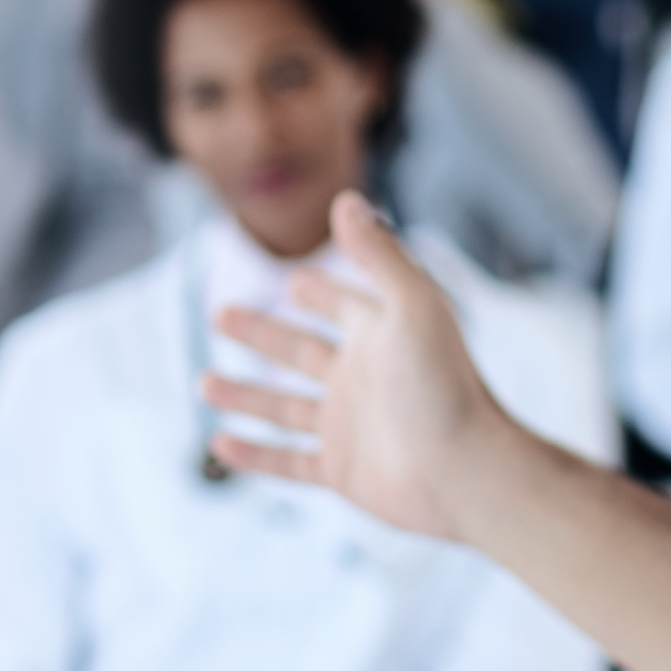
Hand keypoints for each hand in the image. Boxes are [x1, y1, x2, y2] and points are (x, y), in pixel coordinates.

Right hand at [202, 191, 515, 541]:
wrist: (466, 471)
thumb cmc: (446, 384)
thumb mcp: (411, 304)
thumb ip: (378, 253)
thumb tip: (346, 199)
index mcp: (381, 336)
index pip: (343, 305)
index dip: (320, 292)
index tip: (293, 280)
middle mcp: (363, 379)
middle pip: (300, 351)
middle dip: (261, 333)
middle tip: (219, 314)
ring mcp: (351, 428)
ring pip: (284, 408)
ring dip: (244, 394)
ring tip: (203, 382)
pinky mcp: (343, 471)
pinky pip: (289, 462)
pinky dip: (255, 455)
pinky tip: (220, 444)